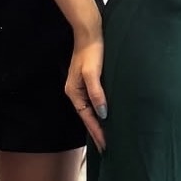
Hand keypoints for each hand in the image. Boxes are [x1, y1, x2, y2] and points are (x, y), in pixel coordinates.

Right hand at [65, 33, 107, 152]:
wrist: (89, 33)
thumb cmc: (91, 51)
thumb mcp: (92, 73)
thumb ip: (96, 93)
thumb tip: (103, 113)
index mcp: (74, 92)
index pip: (87, 118)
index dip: (96, 132)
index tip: (105, 145)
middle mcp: (75, 92)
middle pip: (86, 117)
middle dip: (96, 132)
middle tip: (106, 148)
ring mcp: (81, 87)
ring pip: (90, 111)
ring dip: (98, 123)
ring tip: (106, 137)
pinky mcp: (88, 82)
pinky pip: (93, 102)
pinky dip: (99, 112)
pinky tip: (105, 116)